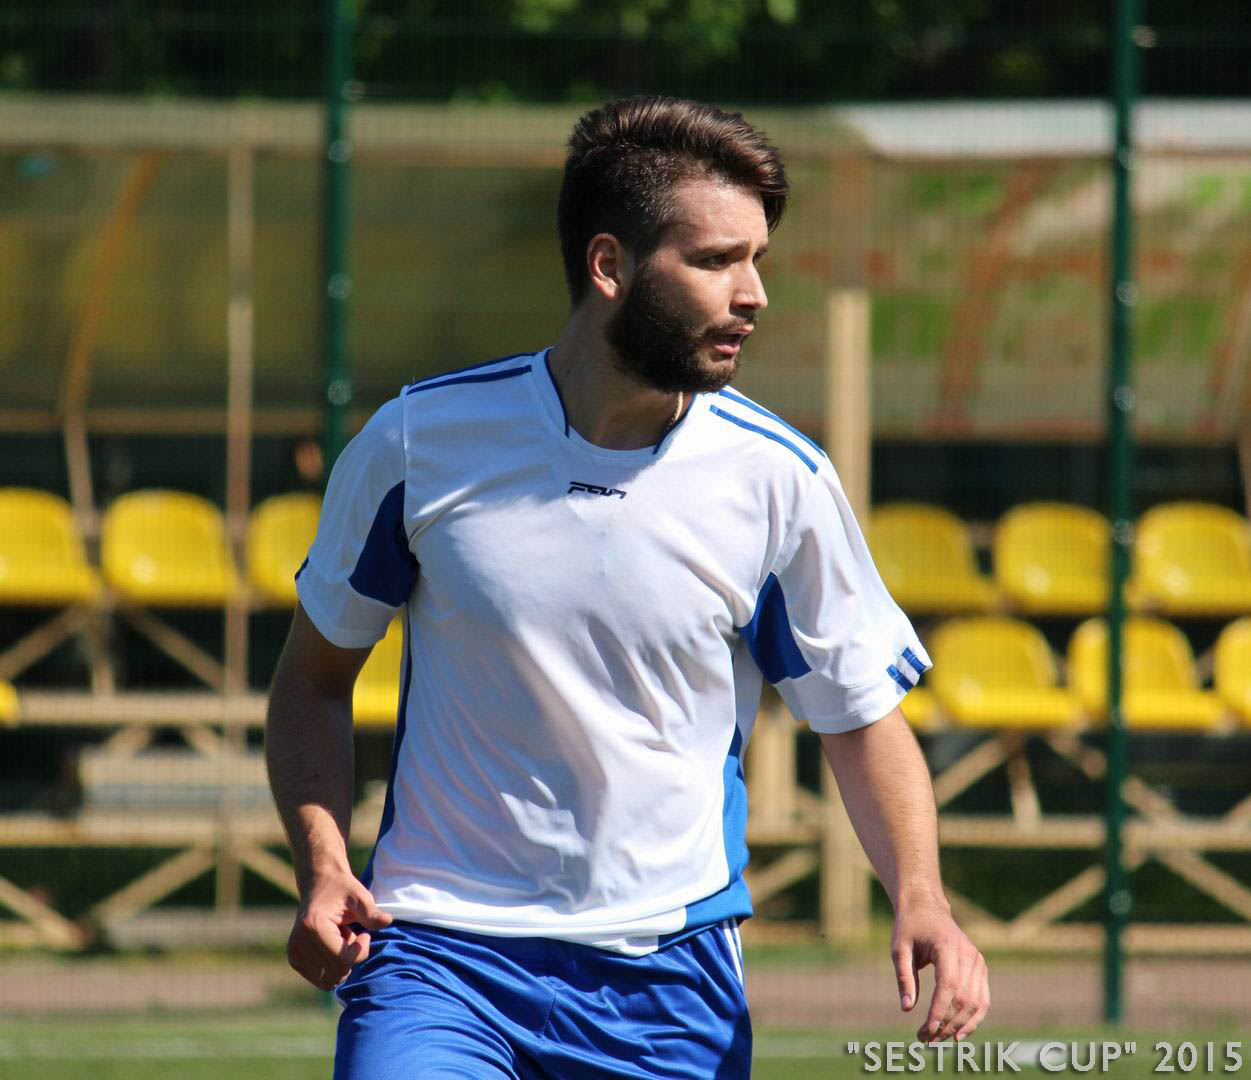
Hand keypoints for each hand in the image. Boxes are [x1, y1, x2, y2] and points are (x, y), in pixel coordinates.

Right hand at [287, 868, 392, 990]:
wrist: (319, 884)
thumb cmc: (342, 889)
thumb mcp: (360, 897)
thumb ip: (372, 912)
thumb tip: (388, 921)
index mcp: (313, 927)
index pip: (342, 960)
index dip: (361, 951)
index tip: (365, 934)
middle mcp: (298, 943)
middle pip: (336, 972)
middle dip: (351, 957)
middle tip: (353, 935)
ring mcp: (294, 954)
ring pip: (330, 978)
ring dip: (341, 962)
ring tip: (340, 938)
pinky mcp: (294, 960)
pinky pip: (322, 978)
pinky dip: (332, 965)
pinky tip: (332, 944)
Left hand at [891, 897, 988, 1042]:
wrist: (927, 907)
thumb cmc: (910, 928)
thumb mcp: (899, 949)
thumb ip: (904, 977)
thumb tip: (906, 1009)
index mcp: (947, 946)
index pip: (948, 985)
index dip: (940, 1010)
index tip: (927, 1030)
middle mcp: (968, 955)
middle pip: (963, 998)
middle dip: (946, 1023)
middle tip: (925, 1039)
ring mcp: (978, 961)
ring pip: (976, 1003)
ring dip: (959, 1025)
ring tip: (938, 1039)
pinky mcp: (981, 968)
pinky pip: (982, 999)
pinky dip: (973, 1019)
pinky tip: (958, 1034)